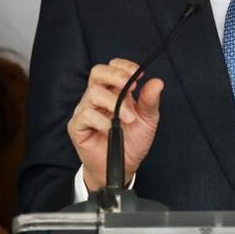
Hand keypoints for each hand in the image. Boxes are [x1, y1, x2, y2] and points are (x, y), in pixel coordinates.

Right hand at [66, 58, 163, 190]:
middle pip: (98, 72)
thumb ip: (150, 101)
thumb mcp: (147, 120)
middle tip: (131, 86)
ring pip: (94, 92)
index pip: (113, 67)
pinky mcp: (77, 126)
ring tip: (128, 119)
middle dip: (115, 75)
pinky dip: (102, 121)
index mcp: (114, 91)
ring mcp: (86, 110)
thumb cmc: (132, 142)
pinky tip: (111, 130)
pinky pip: (86, 115)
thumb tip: (157, 82)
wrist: (122, 167)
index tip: (138, 74)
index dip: (124, 66)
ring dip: (115, 103)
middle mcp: (98, 97)